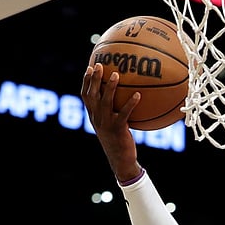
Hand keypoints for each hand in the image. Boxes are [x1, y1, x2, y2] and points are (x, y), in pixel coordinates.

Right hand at [80, 64, 140, 180]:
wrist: (120, 160)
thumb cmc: (118, 142)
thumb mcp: (111, 126)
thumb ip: (112, 112)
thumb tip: (125, 95)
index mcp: (93, 116)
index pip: (85, 96)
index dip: (86, 81)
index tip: (89, 67)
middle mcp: (97, 118)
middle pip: (92, 95)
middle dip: (95, 79)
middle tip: (99, 65)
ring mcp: (106, 124)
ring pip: (105, 102)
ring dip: (110, 87)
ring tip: (116, 74)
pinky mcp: (117, 129)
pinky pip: (124, 113)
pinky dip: (131, 104)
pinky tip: (138, 95)